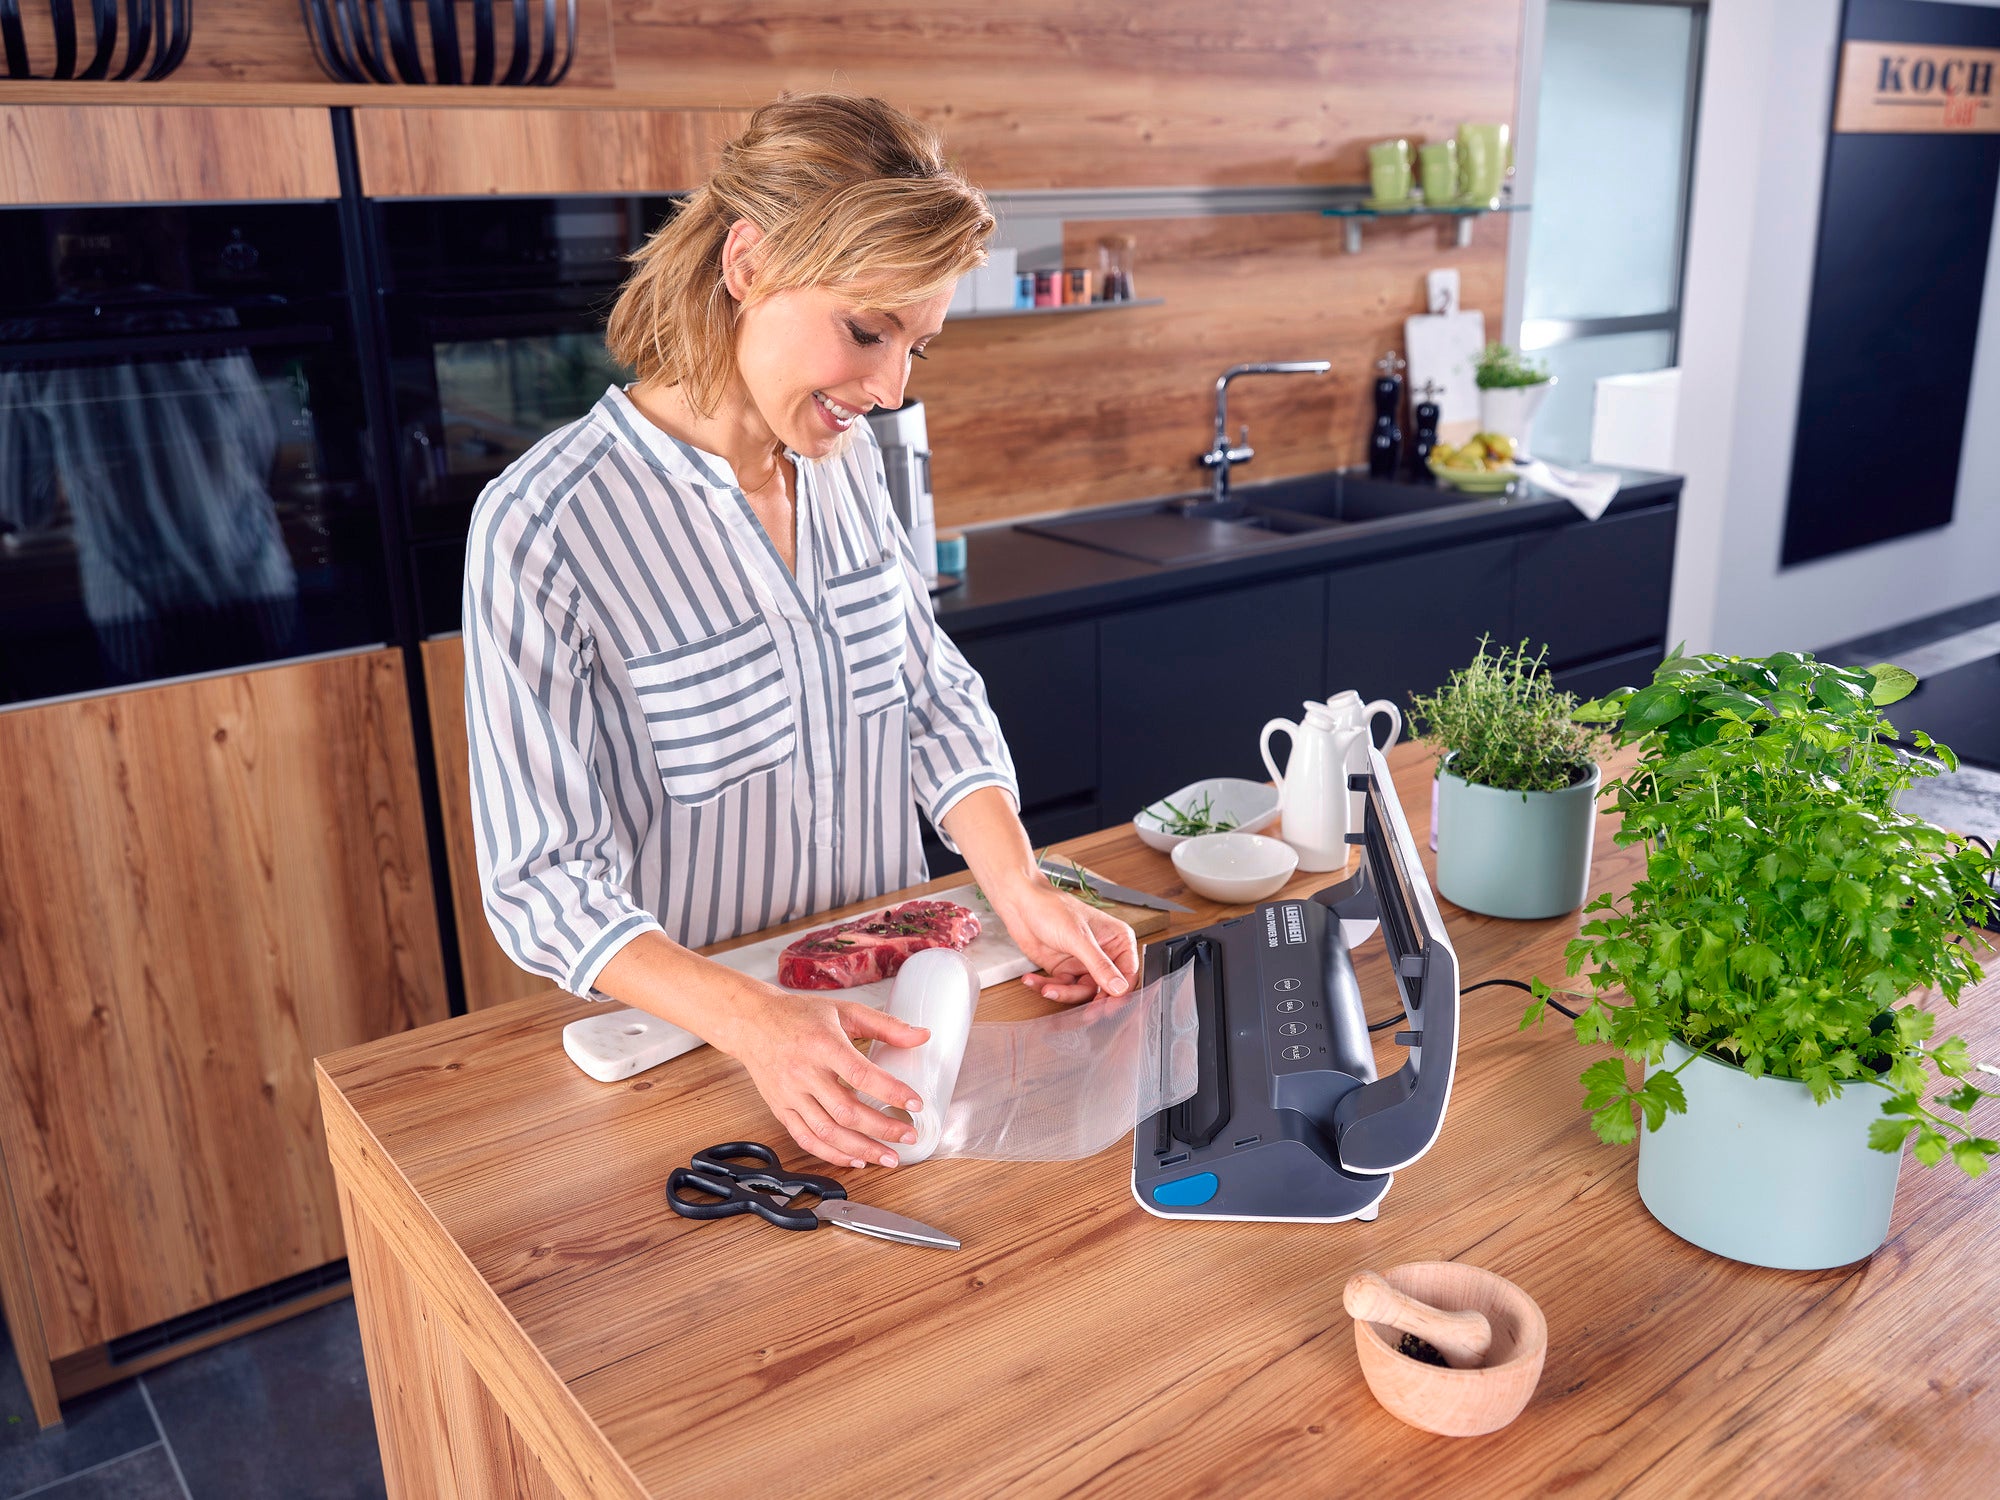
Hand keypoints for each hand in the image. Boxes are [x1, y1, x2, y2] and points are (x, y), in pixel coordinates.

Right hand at [707, 979, 932, 1170]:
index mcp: (823, 1044)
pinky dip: (831, 1154)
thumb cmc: (800, 1015)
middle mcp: (804, 1072)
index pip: (861, 1074)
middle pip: (846, 1111)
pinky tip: (855, 1159)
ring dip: (860, 1149)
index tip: (915, 1104)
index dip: (891, 1092)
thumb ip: (885, 1025)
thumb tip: (923, 1035)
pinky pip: (806, 1139)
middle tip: (909, 1136)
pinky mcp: (780, 1109)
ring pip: (827, 1131)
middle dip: (882, 1129)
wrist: (752, 1023)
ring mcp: (790, 1094)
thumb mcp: (845, 1010)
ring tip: (888, 1158)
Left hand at [989, 877, 1138, 1004]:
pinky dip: (1046, 987)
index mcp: (1117, 940)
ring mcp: (1082, 962)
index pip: (1127, 974)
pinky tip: (1034, 981)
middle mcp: (1102, 953)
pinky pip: (1060, 987)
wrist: (1020, 902)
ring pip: (1081, 992)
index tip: (1109, 1007)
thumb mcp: (1079, 938)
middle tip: (1084, 1013)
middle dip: (1090, 1001)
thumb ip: (1100, 965)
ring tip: (1048, 988)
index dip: (1120, 993)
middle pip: (1105, 988)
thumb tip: (1119, 987)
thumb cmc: (1051, 907)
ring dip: (1063, 993)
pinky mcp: (1063, 969)